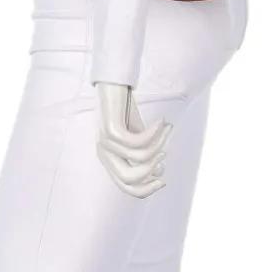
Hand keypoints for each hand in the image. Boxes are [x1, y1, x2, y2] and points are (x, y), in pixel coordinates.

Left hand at [95, 82, 171, 198]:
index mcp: (109, 159)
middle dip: (151, 175)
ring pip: (139, 159)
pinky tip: (162, 122)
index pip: (125, 187)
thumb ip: (145, 153)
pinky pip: (138, 141)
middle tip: (165, 156)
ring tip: (166, 129)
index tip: (163, 179)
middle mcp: (104, 153)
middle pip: (128, 180)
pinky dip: (155, 133)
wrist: (112, 81)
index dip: (146, 190)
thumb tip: (160, 170)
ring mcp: (105, 141)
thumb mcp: (137, 134)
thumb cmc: (125, 108)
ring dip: (159, 145)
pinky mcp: (109, 128)